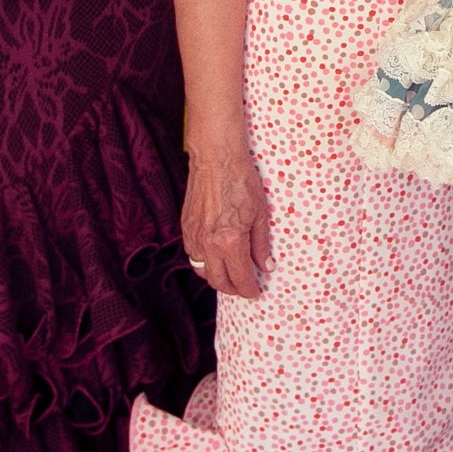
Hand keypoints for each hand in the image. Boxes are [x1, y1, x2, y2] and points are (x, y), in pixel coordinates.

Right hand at [182, 140, 274, 297]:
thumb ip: (261, 245)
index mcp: (230, 242)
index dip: (249, 290)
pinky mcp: (186, 228)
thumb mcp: (261, 214)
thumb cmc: (242, 182)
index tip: (256, 292)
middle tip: (244, 288)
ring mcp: (194, 237)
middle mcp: (209, 244)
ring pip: (202, 271)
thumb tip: (266, 266)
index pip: (240, 278)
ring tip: (230, 275)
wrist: (216, 159)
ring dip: (216, 278)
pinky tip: (215, 257)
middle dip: (233, 289)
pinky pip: (192, 255)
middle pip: (218, 281)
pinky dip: (203, 262)